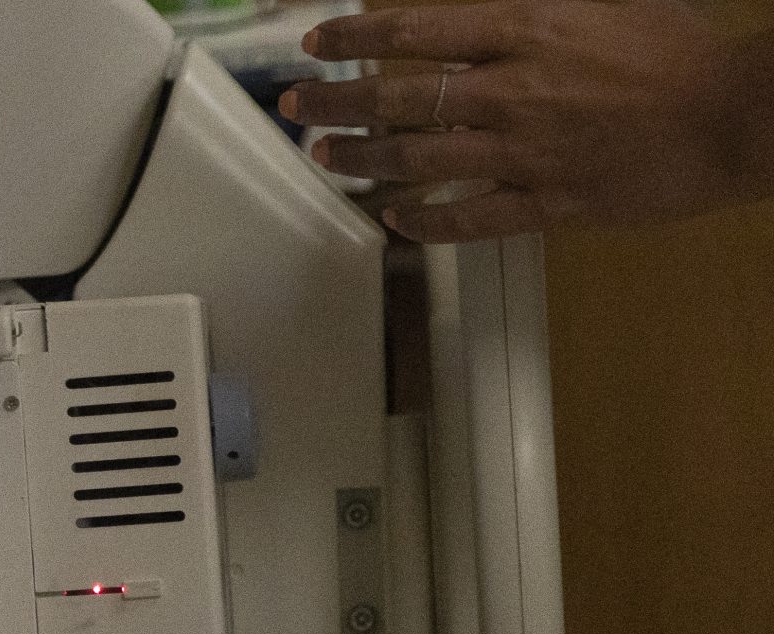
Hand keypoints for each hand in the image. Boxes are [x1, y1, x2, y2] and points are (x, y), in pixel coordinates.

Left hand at [283, 1, 773, 242]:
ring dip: (363, 160)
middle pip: (399, 98)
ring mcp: (525, 153)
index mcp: (528, 31)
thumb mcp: (599, 6)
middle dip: (336, 101)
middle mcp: (513, 92)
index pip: (417, 29)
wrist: (737, 115)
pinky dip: (425, 220)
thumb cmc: (679, 53)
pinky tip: (396, 219)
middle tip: (296, 107)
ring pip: (418, 160)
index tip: (318, 42)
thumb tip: (474, 18)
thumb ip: (529, 15)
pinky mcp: (548, 204)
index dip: (357, 36)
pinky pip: (469, 220)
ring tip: (328, 157)